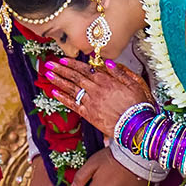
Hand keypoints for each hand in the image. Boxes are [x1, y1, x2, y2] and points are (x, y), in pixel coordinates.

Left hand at [39, 58, 153, 136]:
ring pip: (71, 89)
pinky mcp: (88, 115)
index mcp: (106, 81)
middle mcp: (95, 90)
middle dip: (61, 69)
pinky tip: (54, 92)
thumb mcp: (134, 84)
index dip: (72, 64)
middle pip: (75, 77)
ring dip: (58, 81)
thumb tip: (108, 63)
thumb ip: (120, 73)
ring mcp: (90, 102)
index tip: (62, 59)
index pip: (85, 69)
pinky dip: (63, 98)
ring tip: (48, 74)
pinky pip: (72, 105)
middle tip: (49, 63)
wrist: (136, 126)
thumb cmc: (138, 105)